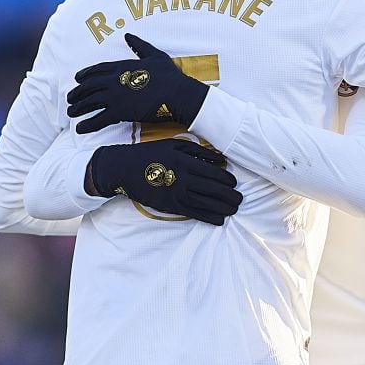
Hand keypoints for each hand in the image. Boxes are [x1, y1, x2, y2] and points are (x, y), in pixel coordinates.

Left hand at [67, 34, 208, 133]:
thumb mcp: (154, 54)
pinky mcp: (120, 112)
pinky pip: (99, 119)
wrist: (177, 93)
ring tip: (71, 113)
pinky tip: (80, 128)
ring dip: (78, 108)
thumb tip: (127, 35)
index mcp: (121, 66)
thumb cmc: (169, 75)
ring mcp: (115, 96)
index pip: (96, 70)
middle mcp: (114, 80)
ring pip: (89, 102)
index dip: (84, 75)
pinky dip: (87, 124)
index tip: (76, 80)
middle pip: (88, 86)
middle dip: (77, 93)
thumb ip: (139, 45)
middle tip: (70, 99)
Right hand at [87, 139, 241, 225]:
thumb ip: (198, 151)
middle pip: (214, 190)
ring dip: (223, 208)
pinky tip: (219, 220)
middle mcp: (183, 178)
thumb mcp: (174, 144)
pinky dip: (208, 217)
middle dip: (230, 196)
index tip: (234, 183)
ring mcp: (177, 194)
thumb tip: (220, 160)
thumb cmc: (151, 153)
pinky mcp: (170, 206)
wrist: (124, 168)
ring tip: (234, 209)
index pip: (214, 173)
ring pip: (206, 203)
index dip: (228, 180)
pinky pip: (194, 213)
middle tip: (240, 199)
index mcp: (185, 161)